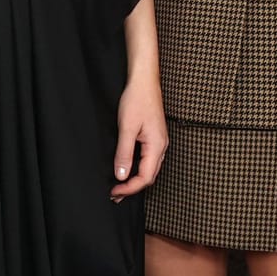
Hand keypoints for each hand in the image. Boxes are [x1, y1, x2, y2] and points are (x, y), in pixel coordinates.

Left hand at [110, 70, 167, 199]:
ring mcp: (159, 142)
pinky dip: (138, 168)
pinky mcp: (155, 137)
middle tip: (115, 193)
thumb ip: (124, 153)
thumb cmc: (137, 100)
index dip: (130, 188)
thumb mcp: (127, 128)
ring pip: (149, 169)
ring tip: (119, 185)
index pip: (145, 178)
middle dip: (132, 187)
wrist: (144, 81)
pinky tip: (128, 168)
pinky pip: (148, 159)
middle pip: (149, 176)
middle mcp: (161, 146)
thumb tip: (121, 175)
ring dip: (135, 179)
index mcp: (157, 146)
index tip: (115, 191)